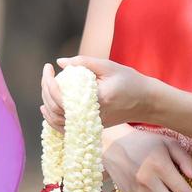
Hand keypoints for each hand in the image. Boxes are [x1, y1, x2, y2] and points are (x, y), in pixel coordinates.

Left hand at [39, 55, 160, 128]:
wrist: (146, 102)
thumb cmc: (130, 81)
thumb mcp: (109, 66)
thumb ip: (83, 62)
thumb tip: (59, 62)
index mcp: (96, 99)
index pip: (62, 98)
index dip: (49, 83)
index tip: (48, 67)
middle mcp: (91, 116)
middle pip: (56, 110)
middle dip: (45, 90)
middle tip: (46, 74)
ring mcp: (90, 125)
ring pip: (58, 122)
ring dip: (46, 105)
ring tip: (45, 87)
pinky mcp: (91, 128)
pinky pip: (66, 129)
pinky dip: (53, 119)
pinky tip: (47, 107)